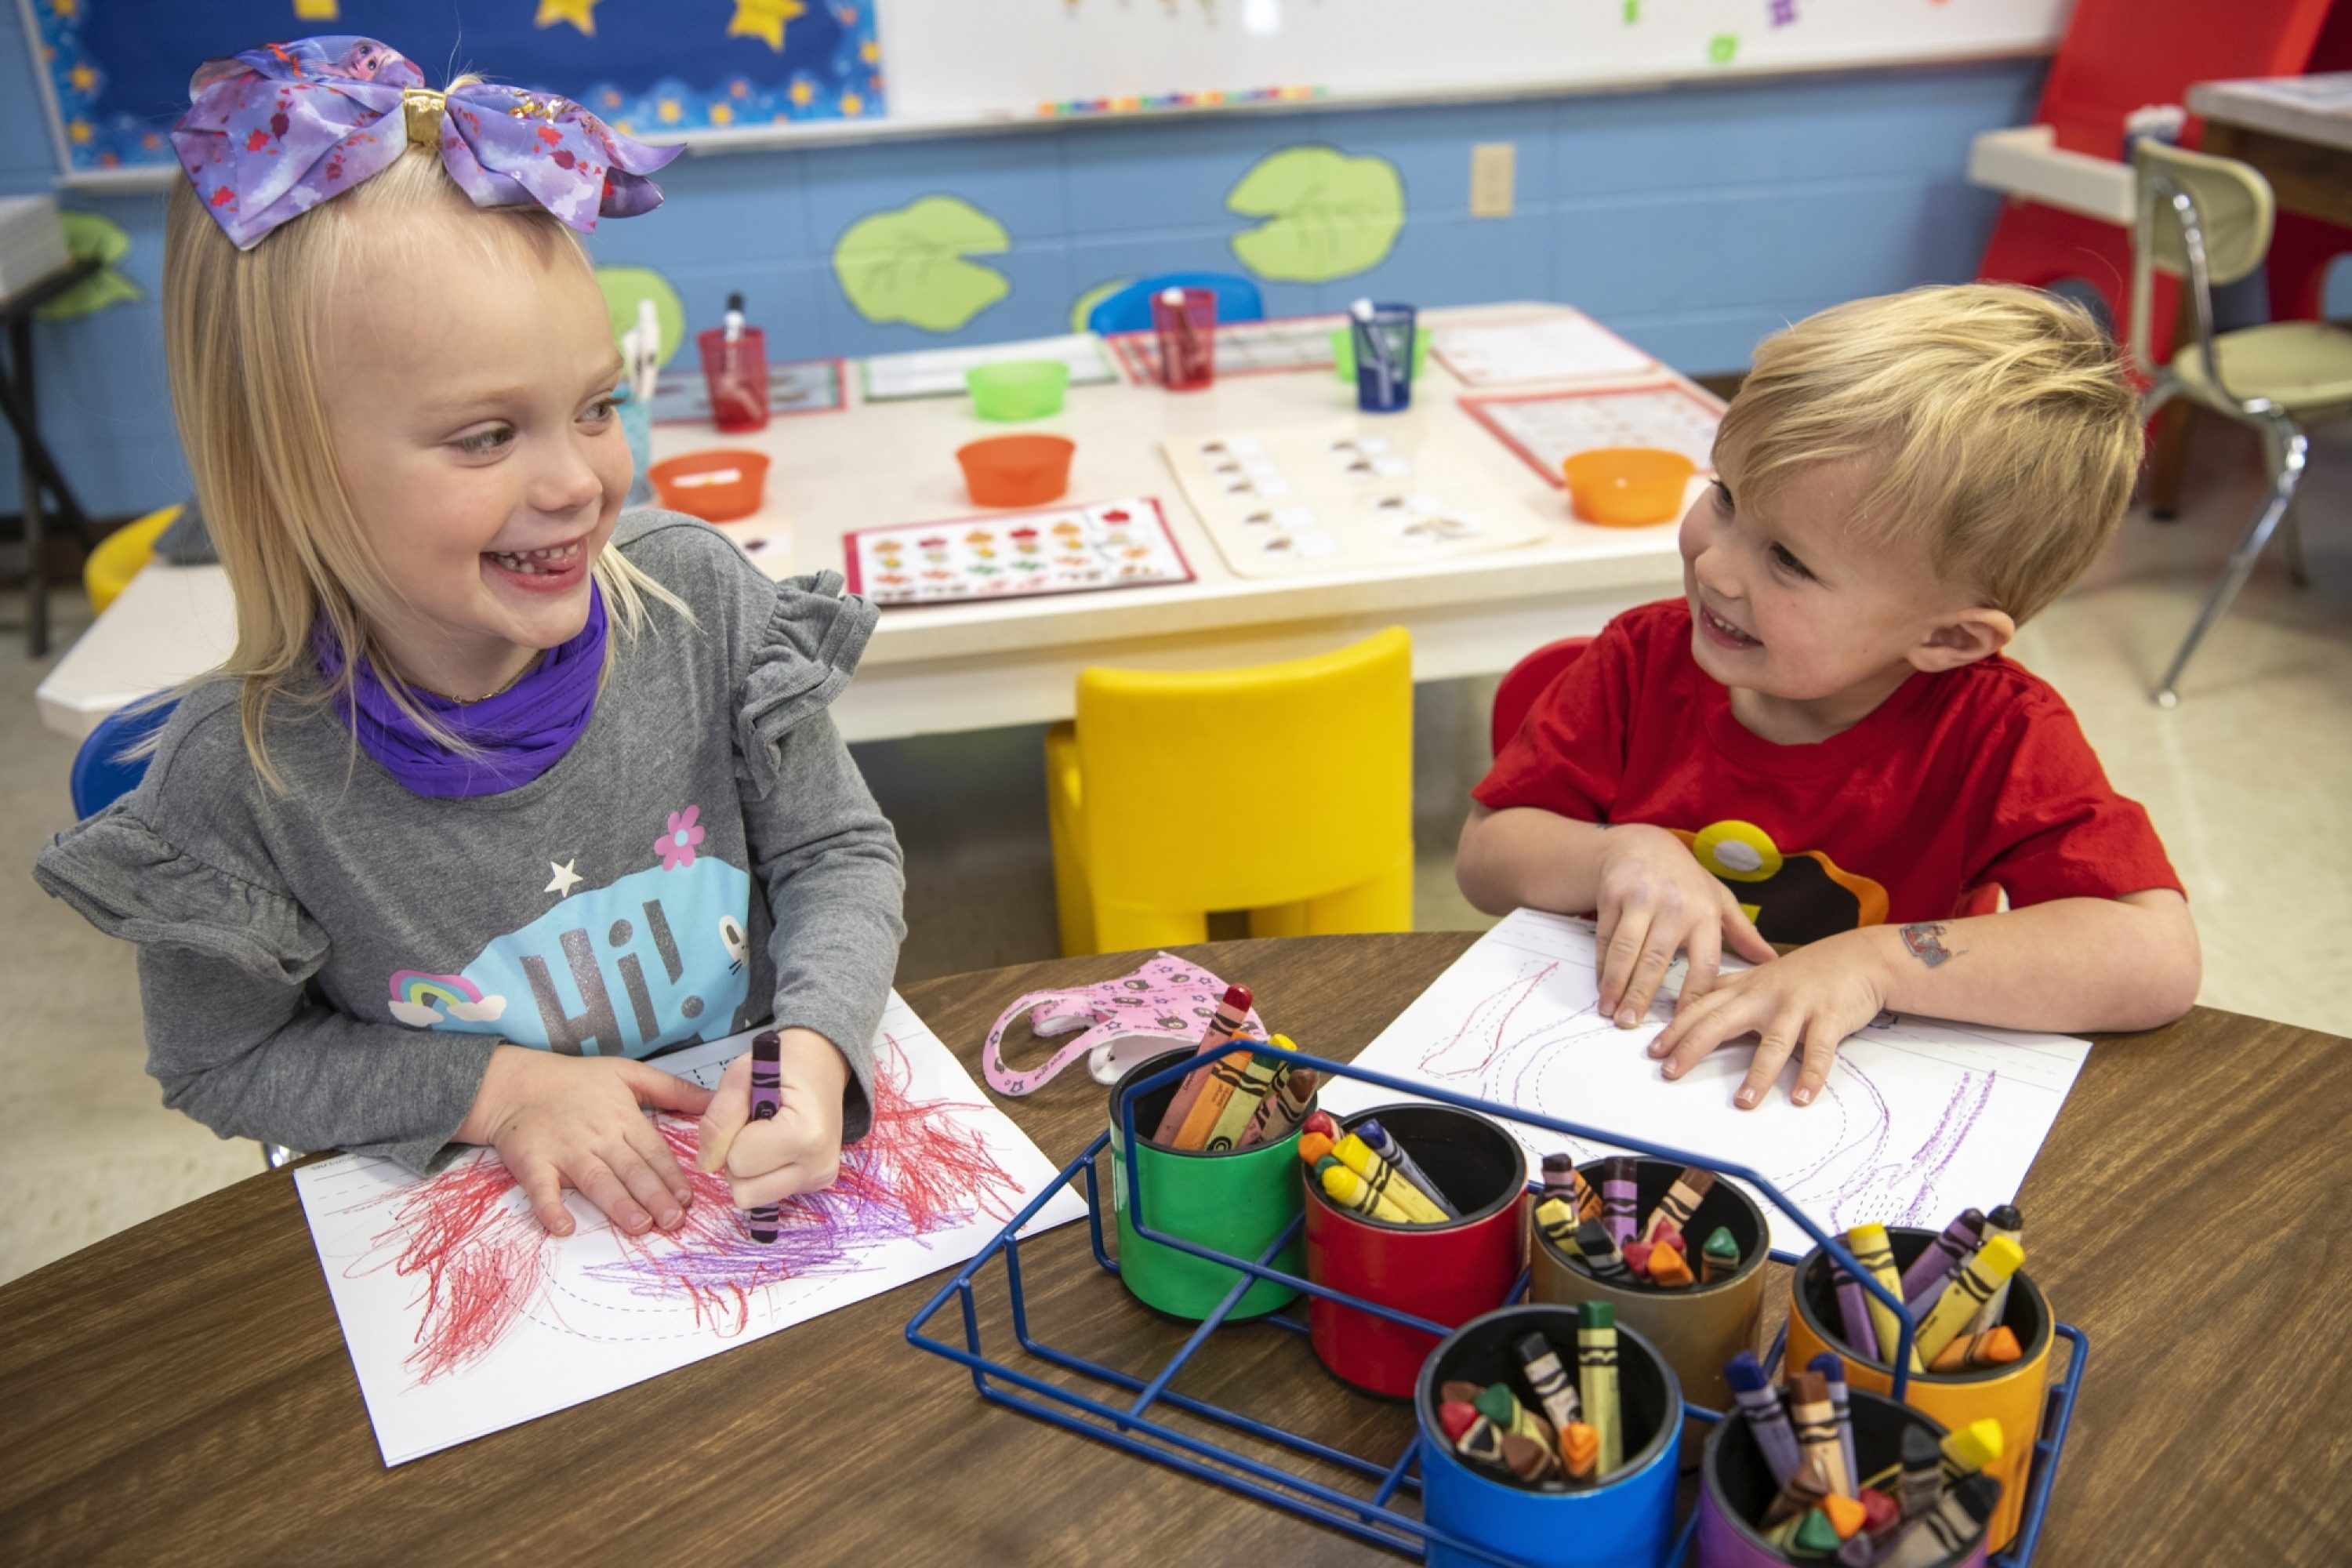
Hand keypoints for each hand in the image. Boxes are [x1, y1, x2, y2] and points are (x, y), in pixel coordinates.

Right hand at [456, 1046, 714, 1236]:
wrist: (517, 1083)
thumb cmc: (576, 1080)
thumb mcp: (628, 1073)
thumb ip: (672, 1088)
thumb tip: (713, 1101)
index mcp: (623, 1118)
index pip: (653, 1151)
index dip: (671, 1175)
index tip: (687, 1199)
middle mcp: (598, 1137)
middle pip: (630, 1170)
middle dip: (654, 1195)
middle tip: (673, 1221)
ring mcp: (565, 1152)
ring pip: (596, 1180)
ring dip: (617, 1204)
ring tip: (639, 1225)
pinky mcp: (534, 1163)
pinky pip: (542, 1189)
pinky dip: (550, 1208)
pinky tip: (563, 1227)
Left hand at [694, 1027, 848, 1210]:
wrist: (823, 1063)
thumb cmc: (784, 1064)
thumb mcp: (741, 1074)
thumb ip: (719, 1117)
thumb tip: (705, 1165)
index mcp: (806, 1133)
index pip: (738, 1161)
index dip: (730, 1136)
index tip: (749, 1110)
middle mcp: (819, 1165)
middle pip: (744, 1192)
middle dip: (736, 1160)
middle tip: (752, 1127)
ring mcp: (820, 1179)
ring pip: (753, 1199)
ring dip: (747, 1171)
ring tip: (762, 1138)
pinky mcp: (818, 1185)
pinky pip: (768, 1194)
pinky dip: (762, 1174)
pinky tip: (775, 1148)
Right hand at [1593, 824, 1775, 1025]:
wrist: (1643, 845)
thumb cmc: (1686, 880)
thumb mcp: (1718, 900)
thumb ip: (1743, 933)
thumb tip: (1771, 962)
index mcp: (1706, 913)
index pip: (1703, 964)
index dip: (1694, 997)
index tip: (1683, 1025)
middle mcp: (1674, 906)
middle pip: (1656, 959)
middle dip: (1641, 995)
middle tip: (1631, 1026)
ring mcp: (1641, 900)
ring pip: (1626, 950)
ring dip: (1616, 984)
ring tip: (1611, 1012)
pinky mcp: (1613, 895)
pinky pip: (1606, 938)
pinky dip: (1602, 965)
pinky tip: (1602, 987)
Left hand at [1647, 929, 1889, 1107]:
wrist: (1860, 957)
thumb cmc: (1807, 972)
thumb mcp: (1762, 977)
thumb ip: (1730, 992)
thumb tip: (1693, 1010)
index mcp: (1745, 987)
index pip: (1702, 1007)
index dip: (1675, 1029)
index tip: (1653, 1051)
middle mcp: (1765, 995)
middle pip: (1721, 1021)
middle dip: (1692, 1047)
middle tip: (1670, 1072)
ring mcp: (1797, 1006)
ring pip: (1773, 1043)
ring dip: (1758, 1075)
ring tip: (1742, 1103)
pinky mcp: (1829, 1017)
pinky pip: (1819, 1051)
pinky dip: (1811, 1075)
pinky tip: (1802, 1097)